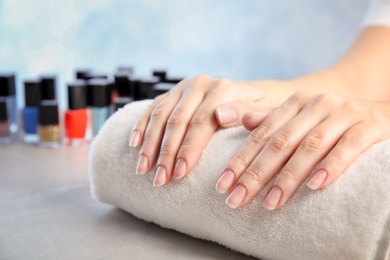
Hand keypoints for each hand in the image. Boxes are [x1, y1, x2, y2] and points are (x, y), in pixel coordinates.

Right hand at [129, 75, 272, 186]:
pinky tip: (134, 144)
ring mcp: (183, 87)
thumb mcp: (263, 109)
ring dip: (150, 144)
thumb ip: (246, 112)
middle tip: (159, 179)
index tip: (179, 173)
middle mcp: (199, 85)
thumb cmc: (259, 109)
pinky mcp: (172, 92)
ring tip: (143, 169)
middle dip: (166, 153)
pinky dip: (142, 126)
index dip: (189, 149)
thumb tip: (220, 116)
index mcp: (222, 90)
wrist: (252, 92)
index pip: (201, 122)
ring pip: (161, 116)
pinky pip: (153, 108)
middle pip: (177, 122)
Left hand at [215, 90, 389, 209]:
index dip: (240, 160)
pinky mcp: (369, 126)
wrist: (380, 110)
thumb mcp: (300, 117)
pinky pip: (348, 147)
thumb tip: (237, 119)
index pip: (261, 134)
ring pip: (309, 147)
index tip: (222, 185)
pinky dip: (331, 167)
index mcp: (295, 102)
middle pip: (280, 143)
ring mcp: (343, 113)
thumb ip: (270, 118)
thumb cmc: (332, 121)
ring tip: (270, 204)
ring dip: (288, 178)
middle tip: (236, 200)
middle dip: (255, 174)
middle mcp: (316, 104)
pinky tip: (315, 187)